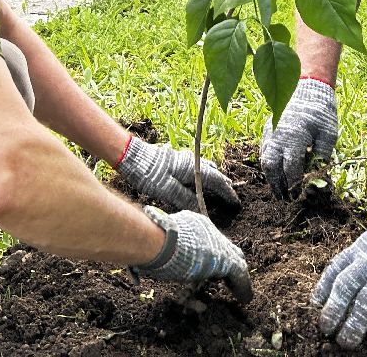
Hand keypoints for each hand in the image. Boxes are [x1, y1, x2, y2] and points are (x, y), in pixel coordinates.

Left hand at [117, 135, 238, 211]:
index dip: (227, 192)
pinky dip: (204, 174)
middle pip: (213, 173)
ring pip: (205, 168)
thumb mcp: (168, 191)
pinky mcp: (175, 159)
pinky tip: (199, 180)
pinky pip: (197, 166)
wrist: (131, 156)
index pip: (216, 181)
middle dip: (223, 185)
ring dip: (214, 179)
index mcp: (192, 168)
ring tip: (220, 188)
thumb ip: (186, 199)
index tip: (235, 203)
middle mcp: (191, 161)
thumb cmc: (149, 175)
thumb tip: (201, 209)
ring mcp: (184, 158)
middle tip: (230, 197)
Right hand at [134, 207, 252, 301]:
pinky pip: (239, 274)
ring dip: (237, 274)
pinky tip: (244, 297)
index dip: (208, 250)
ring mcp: (217, 243)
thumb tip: (135, 274)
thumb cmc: (149, 243)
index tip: (208, 264)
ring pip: (234, 259)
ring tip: (241, 288)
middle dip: (227, 258)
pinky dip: (242, 286)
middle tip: (228, 275)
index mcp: (191, 223)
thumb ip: (149, 256)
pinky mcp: (225, 259)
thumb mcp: (151, 246)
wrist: (159, 240)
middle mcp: (208, 229)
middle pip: (223, 245)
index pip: (205, 237)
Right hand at [259, 77, 337, 197]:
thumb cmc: (321, 112)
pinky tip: (276, 173)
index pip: (290, 168)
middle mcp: (278, 136)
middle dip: (278, 186)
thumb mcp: (328, 135)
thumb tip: (318, 181)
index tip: (299, 197)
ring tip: (280, 191)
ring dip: (271, 178)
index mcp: (294, 137)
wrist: (308, 87)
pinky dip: (268, 165)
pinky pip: (264, 151)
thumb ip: (322, 157)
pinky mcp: (268, 129)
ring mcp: (270, 132)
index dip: (294, 185)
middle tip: (286, 200)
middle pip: (272, 167)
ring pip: (265, 160)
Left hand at [313, 202, 366, 353]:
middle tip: (326, 330)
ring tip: (346, 342)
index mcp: (361, 249)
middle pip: (344, 288)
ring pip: (364, 305)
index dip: (323, 288)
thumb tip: (357, 277)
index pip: (335, 270)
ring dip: (354, 327)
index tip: (316, 304)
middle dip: (333, 311)